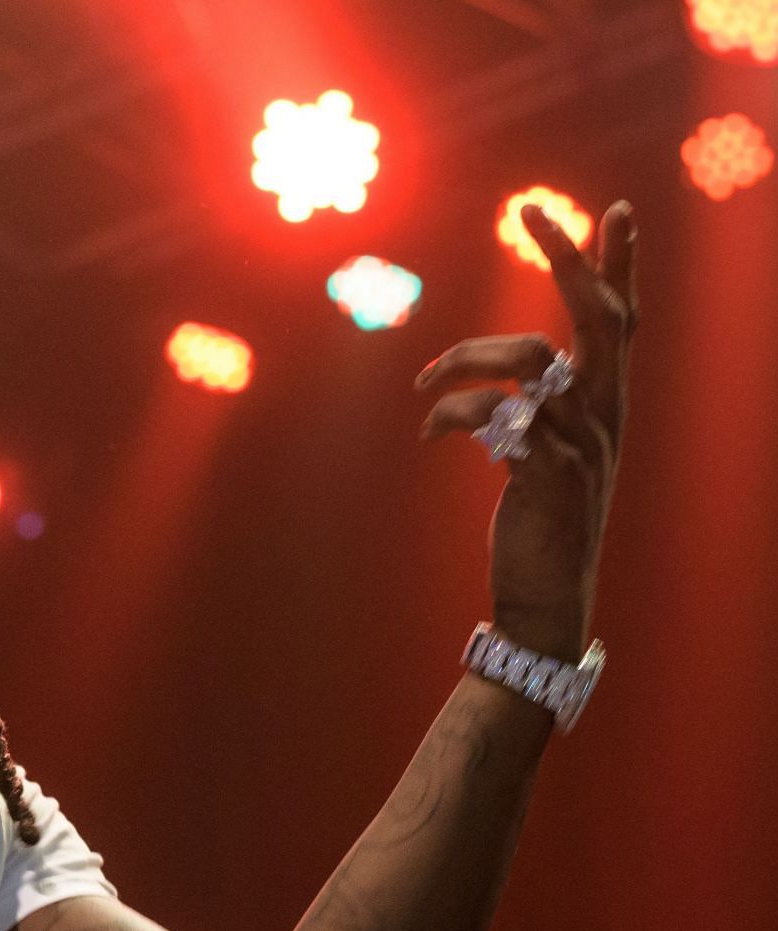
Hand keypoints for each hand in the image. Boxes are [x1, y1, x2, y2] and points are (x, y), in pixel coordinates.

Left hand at [416, 200, 640, 658]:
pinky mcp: (547, 475)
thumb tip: (512, 378)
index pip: (623, 321)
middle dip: (568, 259)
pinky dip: (454, 413)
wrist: (545, 600)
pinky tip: (428, 432)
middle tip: (533, 213)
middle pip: (597, 318)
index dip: (619, 266)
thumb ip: (545, 410)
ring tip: (426, 379)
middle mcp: (605, 417)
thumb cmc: (542, 524)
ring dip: (469, 356)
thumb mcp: (554, 455)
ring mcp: (581, 444)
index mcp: (608, 406)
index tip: (613, 211)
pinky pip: (498, 417)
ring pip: (535, 359)